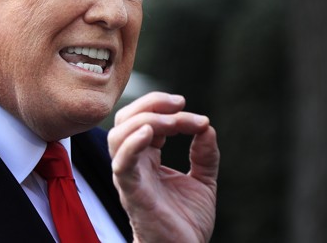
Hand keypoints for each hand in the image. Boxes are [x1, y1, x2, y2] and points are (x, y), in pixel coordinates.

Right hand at [107, 92, 218, 242]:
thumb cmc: (186, 222)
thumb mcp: (203, 181)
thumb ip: (205, 155)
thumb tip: (207, 128)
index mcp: (147, 158)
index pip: (144, 118)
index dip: (166, 108)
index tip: (196, 115)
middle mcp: (134, 164)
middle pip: (125, 119)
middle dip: (151, 103)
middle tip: (180, 104)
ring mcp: (129, 177)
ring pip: (118, 135)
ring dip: (145, 119)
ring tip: (173, 121)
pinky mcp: (131, 192)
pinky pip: (122, 164)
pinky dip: (132, 144)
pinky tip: (149, 133)